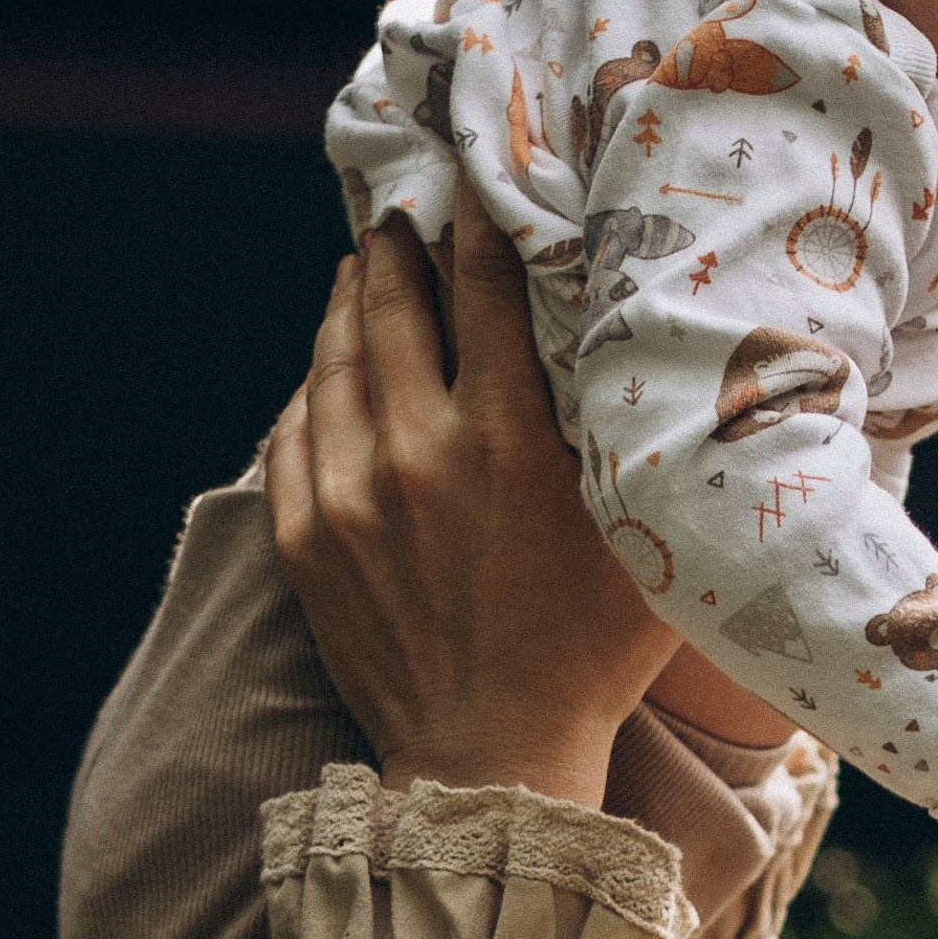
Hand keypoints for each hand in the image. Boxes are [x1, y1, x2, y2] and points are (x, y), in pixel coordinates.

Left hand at [266, 200, 679, 807]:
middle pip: (394, 304)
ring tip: (364, 270)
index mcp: (507, 442)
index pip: (485, 285)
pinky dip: (314, 386)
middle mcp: (418, 452)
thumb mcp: (641, 540)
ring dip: (350, 303)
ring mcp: (348, 494)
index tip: (480, 174)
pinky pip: (294, 431)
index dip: (481, 217)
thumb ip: (633, 442)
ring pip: (334, 360)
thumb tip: (643, 353)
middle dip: (400, 246)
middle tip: (407, 212)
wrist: (491, 764)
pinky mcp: (304, 539)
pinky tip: (331, 370)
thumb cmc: (590, 659)